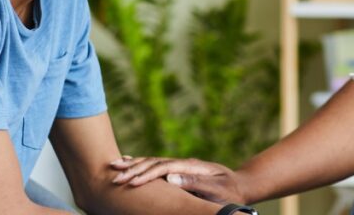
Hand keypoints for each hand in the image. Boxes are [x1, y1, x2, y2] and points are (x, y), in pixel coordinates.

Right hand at [109, 155, 246, 203]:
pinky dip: (140, 165)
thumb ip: (195, 183)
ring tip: (114, 165)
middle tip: (114, 176)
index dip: (147, 174)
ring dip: (133, 164)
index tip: (131, 182)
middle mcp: (183, 164)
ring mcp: (180, 166)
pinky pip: (155, 166)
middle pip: (154, 162)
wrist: (240, 185)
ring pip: (152, 162)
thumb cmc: (229, 191)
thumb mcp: (216, 188)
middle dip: (134, 169)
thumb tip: (170, 178)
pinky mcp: (178, 171)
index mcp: (191, 166)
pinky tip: (127, 163)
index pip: (164, 168)